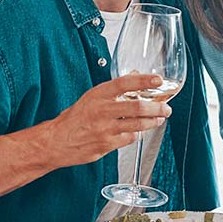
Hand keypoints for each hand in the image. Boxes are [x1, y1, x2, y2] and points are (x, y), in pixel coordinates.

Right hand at [42, 73, 171, 167]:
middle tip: (166, 108)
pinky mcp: (107, 144)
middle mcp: (102, 110)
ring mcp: (105, 128)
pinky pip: (129, 138)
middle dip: (157, 108)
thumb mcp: (91, 98)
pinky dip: (136, 134)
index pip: (125, 83)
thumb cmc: (74, 119)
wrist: (56, 141)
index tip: (158, 80)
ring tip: (159, 119)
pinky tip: (137, 132)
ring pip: (138, 124)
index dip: (144, 80)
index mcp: (98, 95)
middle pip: (137, 106)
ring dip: (152, 122)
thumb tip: (134, 77)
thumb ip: (112, 90)